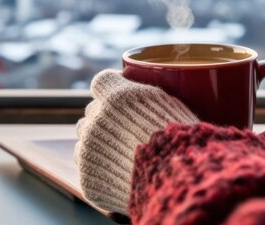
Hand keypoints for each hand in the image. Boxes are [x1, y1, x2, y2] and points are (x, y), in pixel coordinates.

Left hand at [74, 69, 197, 214]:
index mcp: (115, 98)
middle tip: (127, 129)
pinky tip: (121, 174)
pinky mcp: (89, 180)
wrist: (177, 180)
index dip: (111, 88)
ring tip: (122, 153)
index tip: (120, 95)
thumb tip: (132, 91)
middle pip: (92, 112)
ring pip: (85, 139)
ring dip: (98, 142)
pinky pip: (89, 170)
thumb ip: (142, 94)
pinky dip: (102, 170)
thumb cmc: (179, 140)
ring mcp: (89, 152)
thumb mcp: (167, 103)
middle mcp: (96, 122)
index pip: (101, 82)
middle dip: (106, 117)